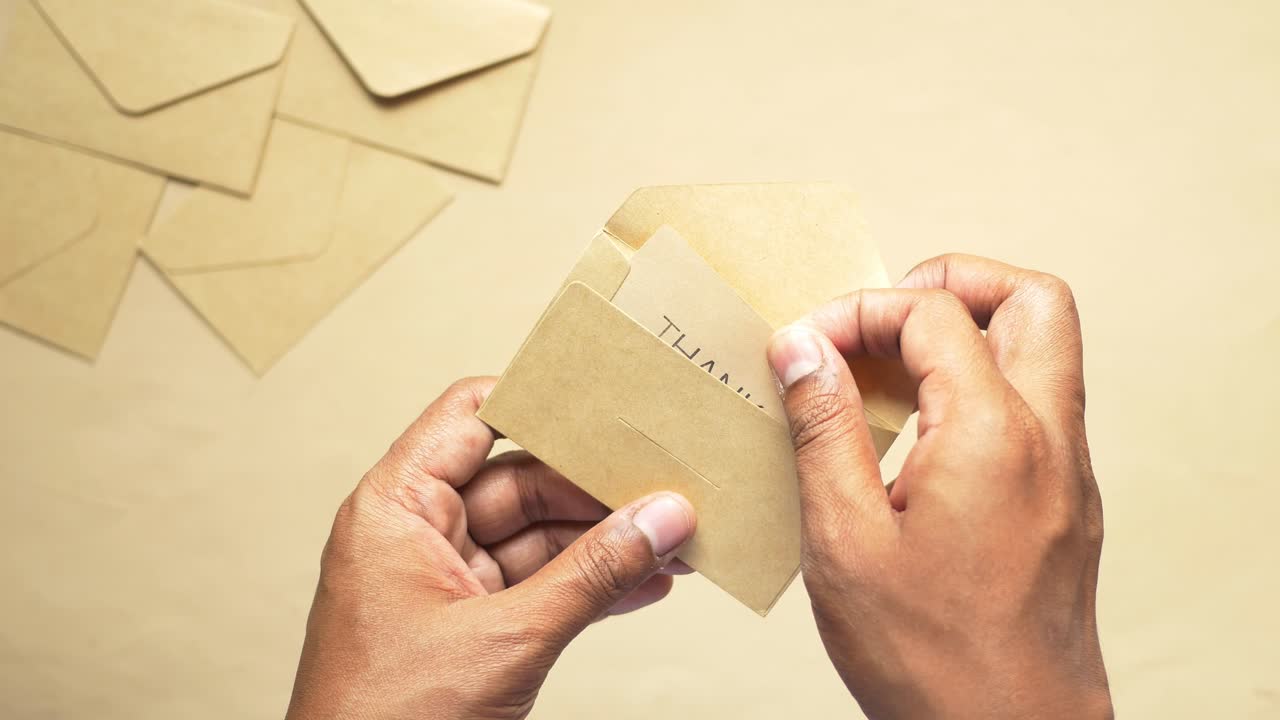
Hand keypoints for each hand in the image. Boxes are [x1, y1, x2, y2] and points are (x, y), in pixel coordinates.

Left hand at [285, 377, 695, 719]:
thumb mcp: (505, 640)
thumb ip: (591, 575)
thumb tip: (660, 521)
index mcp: (396, 508)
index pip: (471, 416)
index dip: (539, 400)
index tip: (608, 401)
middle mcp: (417, 532)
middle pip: (519, 478)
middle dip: (595, 490)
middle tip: (666, 488)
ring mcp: (445, 580)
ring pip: (537, 536)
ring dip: (604, 543)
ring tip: (673, 540)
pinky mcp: (469, 625)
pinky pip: (539, 585)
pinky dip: (589, 586)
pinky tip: (645, 584)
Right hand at [767, 255, 1110, 718]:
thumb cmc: (929, 657)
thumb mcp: (843, 536)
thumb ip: (824, 426)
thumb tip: (801, 346)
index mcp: (994, 434)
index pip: (934, 314)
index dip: (859, 309)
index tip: (806, 344)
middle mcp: (1050, 438)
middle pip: (1032, 298)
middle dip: (951, 283)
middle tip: (881, 315)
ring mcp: (1068, 470)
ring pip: (1045, 348)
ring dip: (969, 333)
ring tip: (889, 372)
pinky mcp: (1065, 501)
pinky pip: (1036, 405)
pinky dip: (980, 387)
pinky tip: (915, 434)